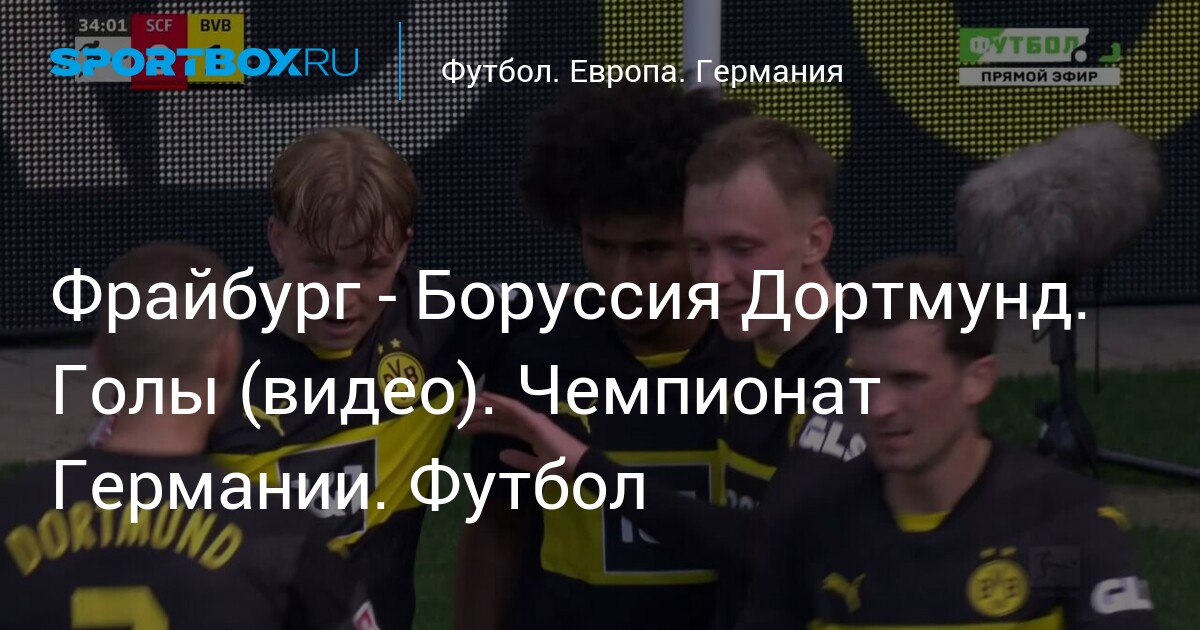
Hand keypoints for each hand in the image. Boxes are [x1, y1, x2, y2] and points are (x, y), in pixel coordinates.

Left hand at [459, 391, 587, 477]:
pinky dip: (499, 402)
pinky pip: (513, 409)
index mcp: (529, 433)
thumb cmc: (563, 468)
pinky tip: (484, 399)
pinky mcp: (534, 421)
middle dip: (476, 414)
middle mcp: (528, 423)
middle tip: (455, 414)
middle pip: (497, 416)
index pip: (500, 426)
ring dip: (482, 406)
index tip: (463, 426)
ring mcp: (532, 420)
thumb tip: (501, 455)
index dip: (481, 424)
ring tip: (463, 405)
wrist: (580, 467)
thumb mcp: (536, 468)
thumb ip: (520, 461)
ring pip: (502, 410)